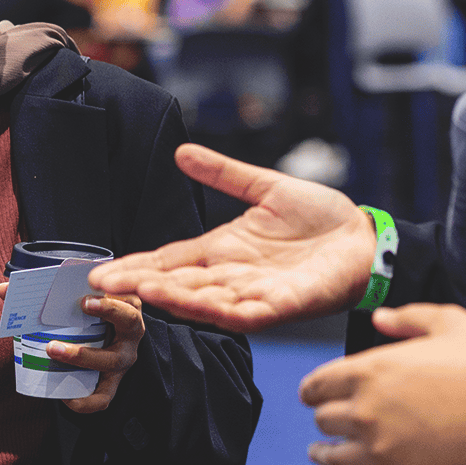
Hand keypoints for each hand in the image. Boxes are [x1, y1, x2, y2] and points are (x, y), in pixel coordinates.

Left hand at [10, 285, 144, 414]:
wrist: (105, 344)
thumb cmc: (85, 318)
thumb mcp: (76, 301)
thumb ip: (43, 293)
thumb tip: (3, 290)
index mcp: (124, 304)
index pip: (126, 294)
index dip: (111, 296)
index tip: (86, 297)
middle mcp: (130, 332)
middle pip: (128, 322)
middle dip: (106, 313)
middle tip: (79, 306)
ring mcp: (122, 359)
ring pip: (110, 360)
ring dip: (81, 355)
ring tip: (53, 350)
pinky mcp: (112, 384)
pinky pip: (103, 398)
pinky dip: (85, 402)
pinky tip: (65, 396)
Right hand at [88, 144, 373, 331]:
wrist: (365, 240)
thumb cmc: (320, 219)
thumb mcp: (265, 187)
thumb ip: (223, 173)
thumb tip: (182, 152)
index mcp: (223, 249)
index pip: (170, 260)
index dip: (136, 265)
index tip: (99, 270)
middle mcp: (232, 276)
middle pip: (178, 284)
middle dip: (140, 285)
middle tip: (102, 286)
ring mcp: (255, 294)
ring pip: (204, 301)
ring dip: (172, 297)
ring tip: (140, 290)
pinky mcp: (283, 305)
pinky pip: (246, 313)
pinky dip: (220, 310)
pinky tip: (197, 305)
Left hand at [300, 304, 465, 464]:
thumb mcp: (447, 321)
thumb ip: (406, 318)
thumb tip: (381, 318)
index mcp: (371, 371)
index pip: (318, 384)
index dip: (313, 389)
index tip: (314, 393)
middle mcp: (368, 412)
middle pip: (324, 421)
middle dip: (324, 418)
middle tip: (326, 420)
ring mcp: (385, 450)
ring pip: (336, 459)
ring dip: (323, 456)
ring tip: (320, 455)